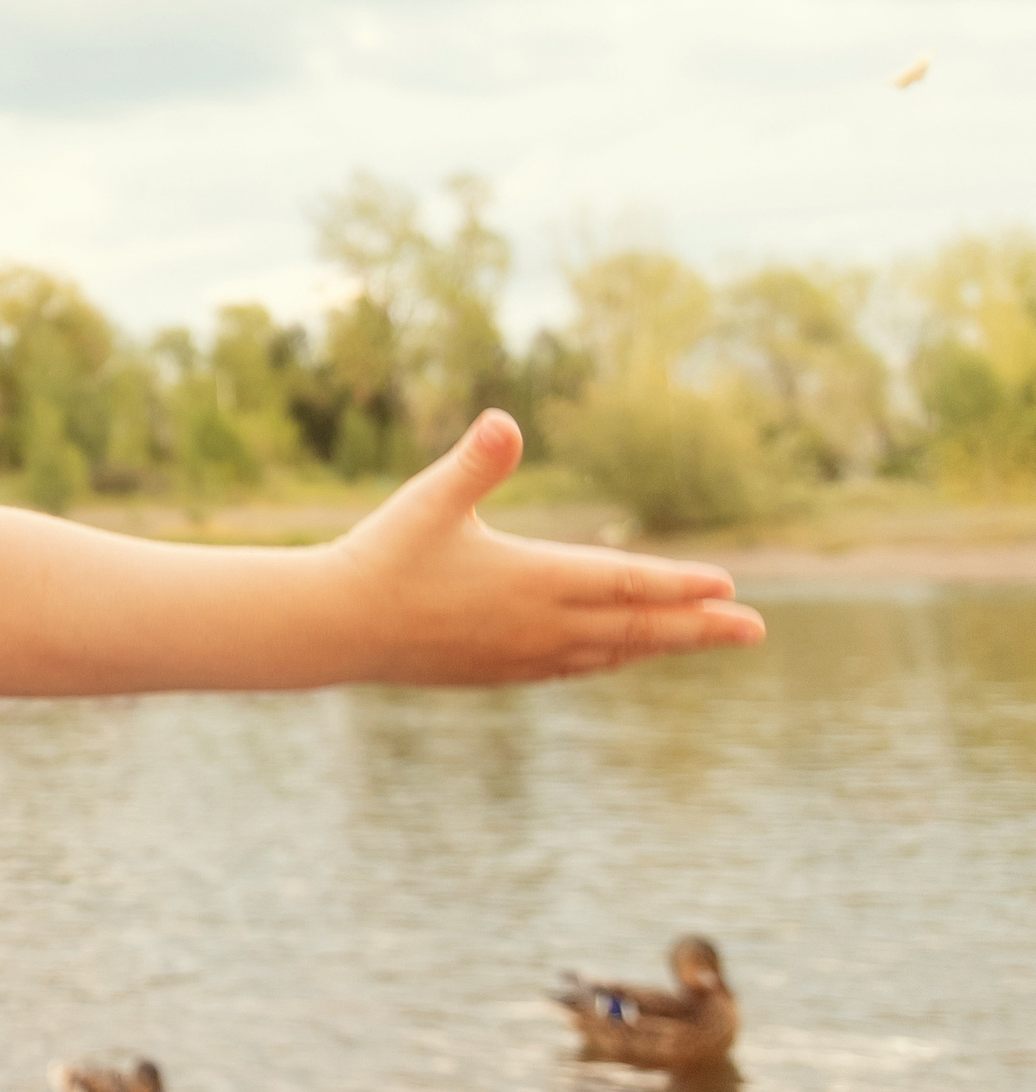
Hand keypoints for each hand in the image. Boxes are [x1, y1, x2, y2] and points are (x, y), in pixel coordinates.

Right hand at [333, 410, 764, 683]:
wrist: (336, 628)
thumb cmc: (382, 556)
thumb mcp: (429, 500)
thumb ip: (475, 463)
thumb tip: (504, 420)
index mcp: (530, 580)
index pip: (625, 584)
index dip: (679, 586)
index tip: (729, 587)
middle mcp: (537, 625)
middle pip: (636, 629)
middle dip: (699, 628)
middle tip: (755, 630)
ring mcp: (521, 655)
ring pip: (611, 654)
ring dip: (663, 647)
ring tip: (705, 641)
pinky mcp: (499, 672)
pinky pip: (576, 668)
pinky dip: (613, 660)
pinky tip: (622, 657)